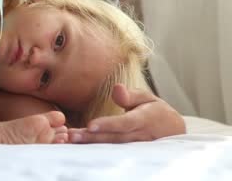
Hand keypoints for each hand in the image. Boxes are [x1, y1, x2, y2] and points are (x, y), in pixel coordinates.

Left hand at [68, 84, 185, 142]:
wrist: (173, 132)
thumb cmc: (155, 111)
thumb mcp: (148, 98)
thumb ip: (131, 95)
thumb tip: (116, 88)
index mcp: (145, 120)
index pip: (125, 123)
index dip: (108, 125)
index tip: (90, 125)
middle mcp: (141, 136)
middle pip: (114, 138)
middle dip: (92, 138)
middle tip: (71, 135)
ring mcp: (136, 149)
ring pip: (111, 148)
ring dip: (90, 145)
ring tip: (70, 140)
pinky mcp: (131, 155)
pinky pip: (111, 153)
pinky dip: (95, 151)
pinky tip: (78, 147)